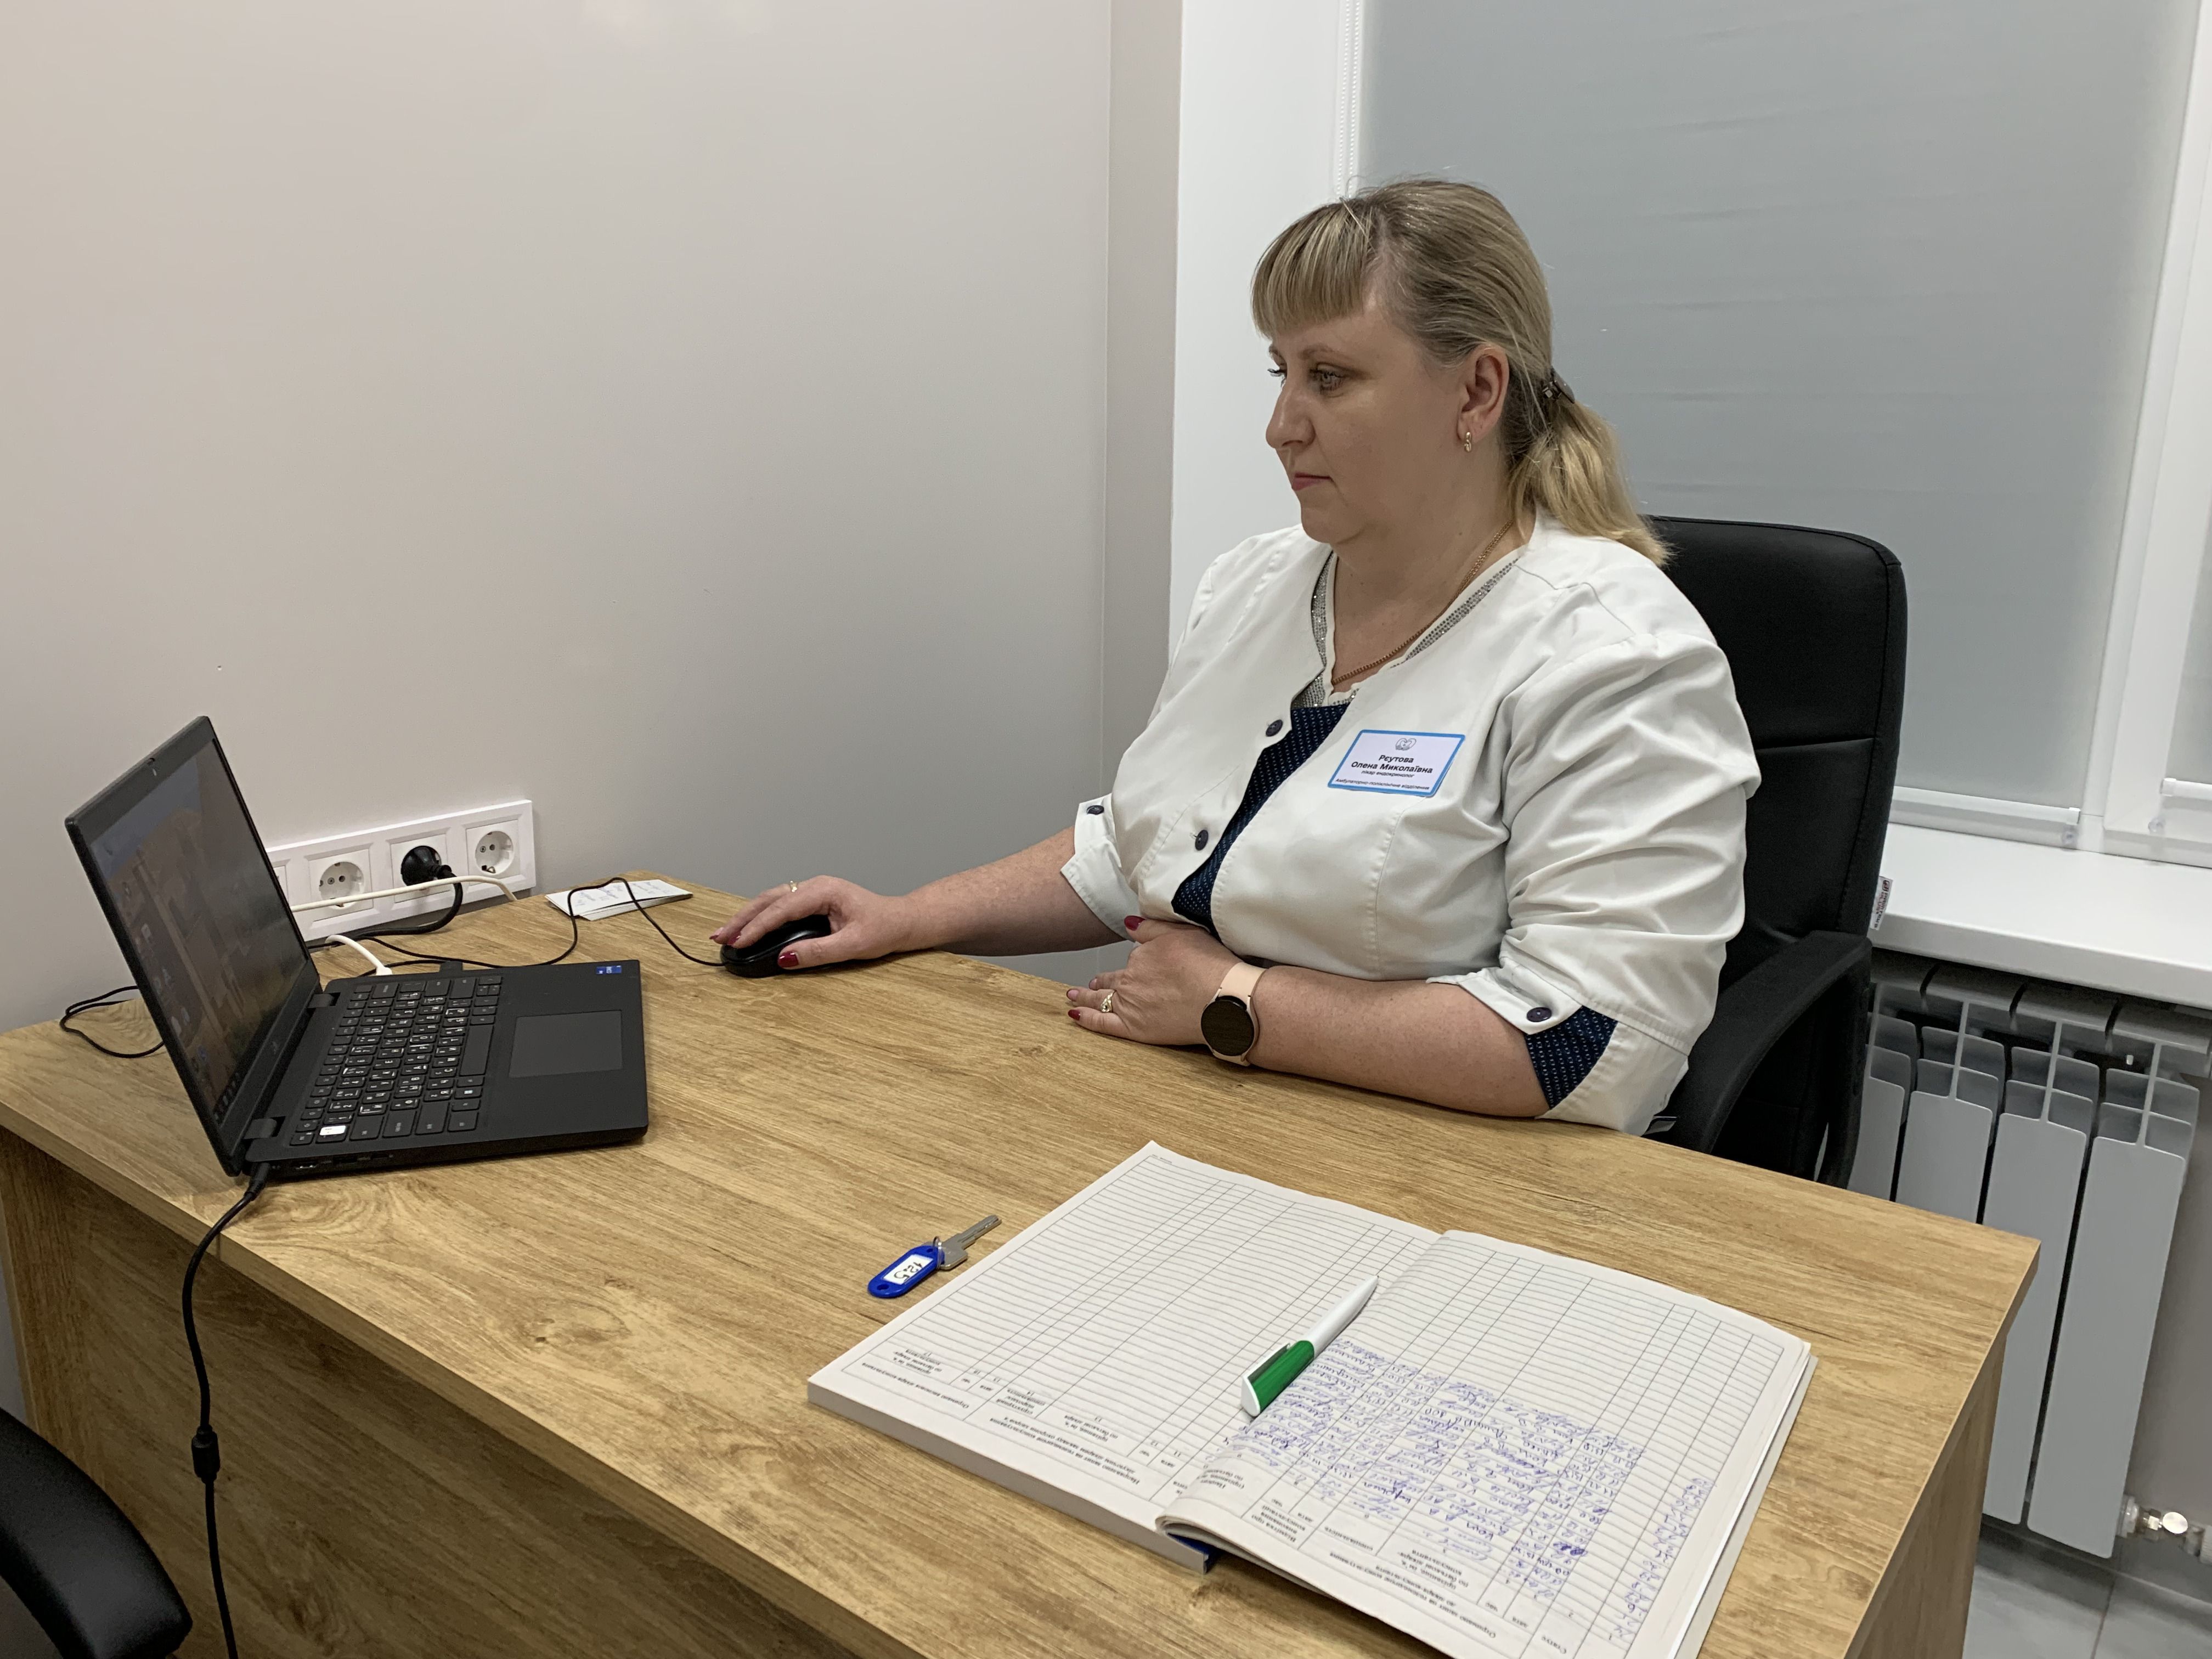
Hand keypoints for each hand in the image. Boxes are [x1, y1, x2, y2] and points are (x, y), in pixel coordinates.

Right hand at [711, 877, 920, 970]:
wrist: (902, 920)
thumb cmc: (884, 928)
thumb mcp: (853, 945)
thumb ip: (818, 952)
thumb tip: (785, 958)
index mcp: (825, 891)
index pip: (782, 908)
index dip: (757, 926)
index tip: (739, 941)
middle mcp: (815, 885)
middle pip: (769, 899)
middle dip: (742, 918)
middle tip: (719, 936)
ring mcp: (813, 890)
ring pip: (772, 900)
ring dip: (748, 916)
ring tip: (727, 933)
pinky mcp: (812, 899)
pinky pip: (780, 904)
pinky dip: (762, 915)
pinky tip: (749, 926)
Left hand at [1067, 917, 1241, 1045]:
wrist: (1221, 997)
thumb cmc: (1209, 965)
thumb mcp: (1181, 932)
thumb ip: (1151, 928)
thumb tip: (1128, 923)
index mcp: (1141, 957)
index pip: (1133, 959)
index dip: (1135, 962)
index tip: (1132, 965)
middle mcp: (1131, 980)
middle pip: (1112, 980)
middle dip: (1099, 982)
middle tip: (1090, 984)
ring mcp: (1130, 1005)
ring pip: (1101, 1000)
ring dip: (1085, 997)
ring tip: (1074, 996)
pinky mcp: (1134, 1028)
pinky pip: (1102, 1023)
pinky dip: (1086, 1018)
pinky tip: (1075, 1015)